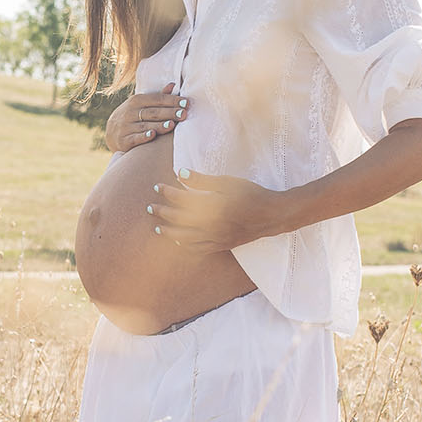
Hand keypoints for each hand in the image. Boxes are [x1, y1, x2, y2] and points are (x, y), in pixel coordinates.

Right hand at [105, 82, 189, 152]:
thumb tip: (173, 85)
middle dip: (169, 113)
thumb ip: (158, 97)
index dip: (171, 101)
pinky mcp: (123, 140)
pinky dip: (143, 137)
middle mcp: (130, 112)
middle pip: (153, 112)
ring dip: (159, 125)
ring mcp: (126, 126)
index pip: (157, 99)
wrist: (111, 132)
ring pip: (145, 125)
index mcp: (136, 101)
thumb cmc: (134, 116)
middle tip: (184, 114)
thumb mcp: (142, 104)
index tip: (186, 103)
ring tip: (172, 125)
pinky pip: (135, 138)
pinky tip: (153, 135)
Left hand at [151, 169, 289, 251]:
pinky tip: (178, 241)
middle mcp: (211, 223)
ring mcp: (215, 237)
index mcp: (211, 205)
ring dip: (169, 231)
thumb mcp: (227, 182)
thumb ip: (202, 180)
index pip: (181, 199)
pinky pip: (198, 249)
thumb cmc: (251, 193)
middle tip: (150, 207)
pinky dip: (185, 245)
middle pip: (179, 219)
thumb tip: (179, 173)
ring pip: (185, 237)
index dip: (167, 192)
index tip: (157, 186)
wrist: (271, 214)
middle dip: (162, 212)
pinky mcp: (221, 245)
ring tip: (157, 227)